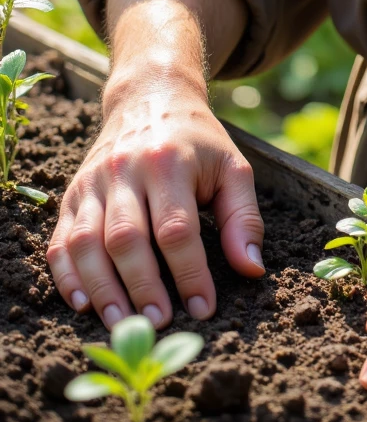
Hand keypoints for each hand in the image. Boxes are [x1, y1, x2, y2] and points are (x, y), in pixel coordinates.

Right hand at [46, 68, 264, 329]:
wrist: (151, 96)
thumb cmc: (198, 142)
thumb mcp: (232, 166)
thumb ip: (243, 218)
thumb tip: (251, 270)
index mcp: (170, 161)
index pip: (177, 228)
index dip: (189, 273)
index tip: (203, 309)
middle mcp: (125, 170)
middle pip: (127, 238)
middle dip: (142, 287)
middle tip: (157, 325)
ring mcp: (93, 182)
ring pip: (88, 242)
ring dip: (102, 289)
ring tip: (121, 323)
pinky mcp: (73, 194)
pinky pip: (61, 240)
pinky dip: (67, 276)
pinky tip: (83, 303)